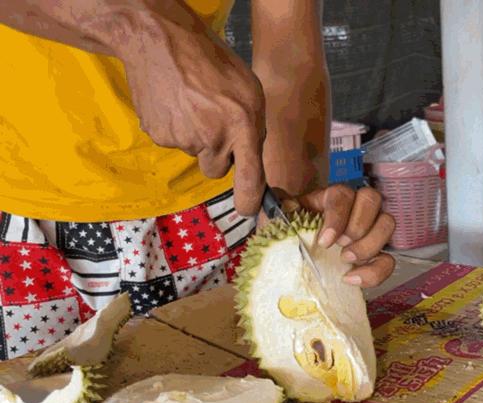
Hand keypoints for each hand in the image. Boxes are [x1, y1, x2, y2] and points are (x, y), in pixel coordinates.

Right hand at [118, 8, 265, 216]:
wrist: (161, 42)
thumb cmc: (212, 63)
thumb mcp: (250, 90)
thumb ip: (254, 127)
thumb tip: (250, 156)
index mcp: (242, 124)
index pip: (250, 177)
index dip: (250, 200)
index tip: (249, 211)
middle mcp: (212, 137)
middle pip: (216, 170)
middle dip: (217, 155)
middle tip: (214, 123)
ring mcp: (182, 139)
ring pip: (194, 154)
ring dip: (197, 137)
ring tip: (193, 104)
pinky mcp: (158, 135)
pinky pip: (173, 142)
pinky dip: (176, 128)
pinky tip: (176, 104)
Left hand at [260, 185, 395, 287]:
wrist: (295, 264)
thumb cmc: (291, 239)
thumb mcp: (282, 224)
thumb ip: (282, 213)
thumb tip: (286, 204)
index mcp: (332, 197)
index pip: (343, 195)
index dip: (337, 217)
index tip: (325, 241)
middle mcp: (356, 207)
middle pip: (372, 199)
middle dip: (358, 226)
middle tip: (341, 247)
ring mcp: (370, 230)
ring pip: (387, 223)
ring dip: (370, 244)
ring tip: (347, 260)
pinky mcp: (377, 255)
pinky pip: (389, 260)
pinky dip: (375, 271)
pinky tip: (352, 279)